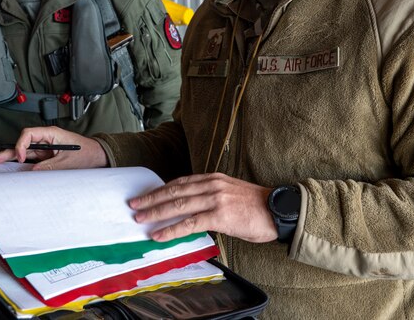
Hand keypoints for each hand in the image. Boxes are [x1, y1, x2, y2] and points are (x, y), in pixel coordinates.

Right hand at [0, 126, 107, 169]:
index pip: (29, 134)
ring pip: (26, 152)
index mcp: (51, 134)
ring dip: (13, 158)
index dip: (21, 145)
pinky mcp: (48, 157)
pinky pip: (33, 160)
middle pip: (24, 143)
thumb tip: (32, 172)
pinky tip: (14, 170)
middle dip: (9, 151)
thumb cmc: (87, 153)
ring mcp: (46, 148)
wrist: (98, 156)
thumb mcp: (68, 161)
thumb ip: (49, 167)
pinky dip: (24, 165)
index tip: (22, 158)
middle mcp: (47, 139)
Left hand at [130, 172, 277, 243]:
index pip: (181, 182)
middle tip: (134, 204)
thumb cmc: (257, 206)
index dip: (161, 188)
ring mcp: (215, 199)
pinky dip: (171, 229)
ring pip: (178, 204)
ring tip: (140, 218)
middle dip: (152, 197)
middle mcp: (212, 185)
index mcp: (214, 178)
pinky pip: (190, 222)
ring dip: (156, 211)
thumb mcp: (231, 193)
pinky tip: (159, 234)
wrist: (279, 210)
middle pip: (174, 190)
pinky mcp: (220, 215)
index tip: (147, 194)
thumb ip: (212, 196)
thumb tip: (194, 208)